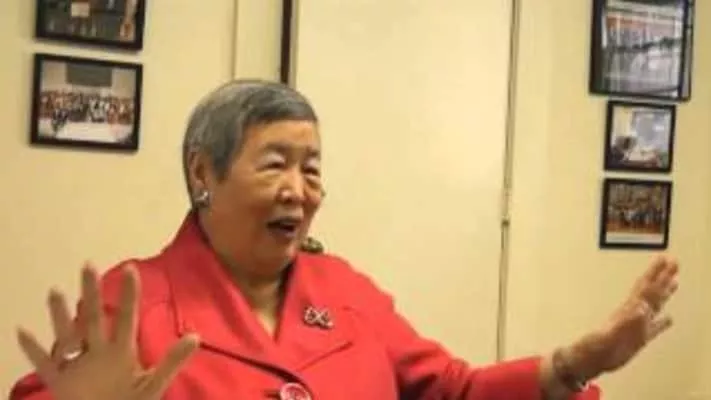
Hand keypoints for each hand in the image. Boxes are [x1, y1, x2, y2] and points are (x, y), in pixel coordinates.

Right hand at [17, 263, 198, 399]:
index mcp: (121, 352)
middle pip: (93, 318)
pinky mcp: (61, 383)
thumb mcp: (153, 385)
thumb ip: (172, 361)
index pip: (125, 317)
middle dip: (90, 293)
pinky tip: (21, 331)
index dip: (128, 294)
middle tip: (88, 264)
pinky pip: (44, 364)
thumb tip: (196, 337)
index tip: (131, 268)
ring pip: (67, 336)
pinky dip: (32, 349)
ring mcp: (78, 366)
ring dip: (60, 316)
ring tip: (55, 292)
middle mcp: (98, 353)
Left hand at [564, 254, 678, 379]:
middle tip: (674, 261)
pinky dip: (663, 322)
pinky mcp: (639, 339)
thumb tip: (641, 307)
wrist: (590, 359)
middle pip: (651, 291)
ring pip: (655, 306)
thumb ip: (627, 321)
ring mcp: (637, 326)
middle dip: (663, 277)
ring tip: (674, 282)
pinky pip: (654, 328)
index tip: (664, 258)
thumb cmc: (597, 347)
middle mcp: (634, 314)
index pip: (645, 287)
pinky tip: (670, 318)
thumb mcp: (611, 334)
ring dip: (665, 294)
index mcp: (628, 310)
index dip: (655, 273)